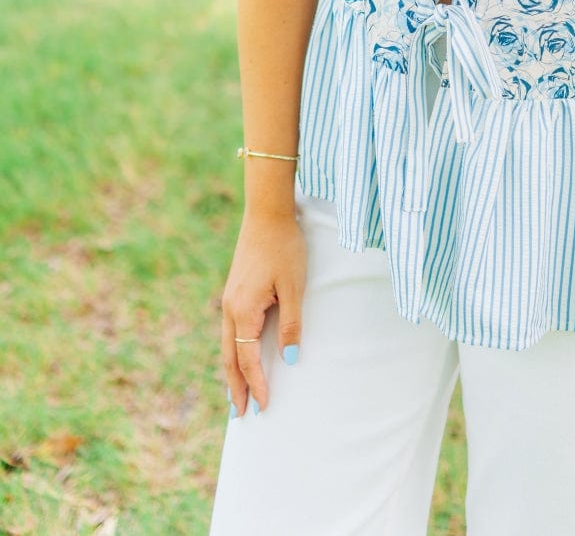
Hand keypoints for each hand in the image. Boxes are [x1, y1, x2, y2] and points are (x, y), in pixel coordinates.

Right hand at [220, 209, 305, 417]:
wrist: (267, 213)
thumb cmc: (285, 248)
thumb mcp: (294, 287)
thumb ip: (291, 325)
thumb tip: (289, 361)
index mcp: (243, 310)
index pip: (248, 359)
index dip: (257, 384)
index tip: (265, 407)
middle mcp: (230, 308)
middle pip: (230, 358)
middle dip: (236, 387)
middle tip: (240, 416)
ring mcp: (229, 299)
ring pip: (227, 345)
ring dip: (232, 371)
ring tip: (236, 395)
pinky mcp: (233, 291)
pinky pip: (230, 330)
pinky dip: (233, 351)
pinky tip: (239, 356)